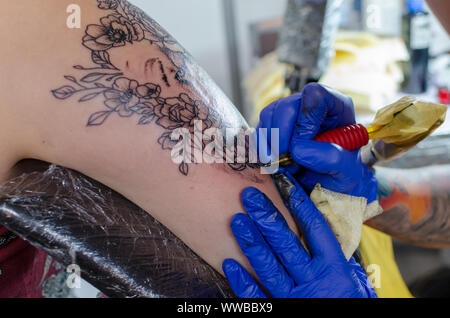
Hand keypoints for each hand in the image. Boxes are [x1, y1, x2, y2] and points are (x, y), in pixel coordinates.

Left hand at [222, 182, 376, 297]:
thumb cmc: (348, 301)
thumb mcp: (353, 277)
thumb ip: (336, 253)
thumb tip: (322, 222)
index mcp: (334, 266)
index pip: (315, 228)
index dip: (299, 204)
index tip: (284, 183)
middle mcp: (314, 280)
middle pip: (287, 243)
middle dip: (266, 216)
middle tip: (249, 196)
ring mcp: (295, 298)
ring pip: (269, 266)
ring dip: (251, 242)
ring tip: (236, 220)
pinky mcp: (280, 312)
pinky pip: (257, 298)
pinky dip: (242, 282)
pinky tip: (228, 264)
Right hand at [258, 83, 376, 202]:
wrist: (328, 190)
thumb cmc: (343, 177)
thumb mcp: (348, 172)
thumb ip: (332, 158)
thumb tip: (298, 149)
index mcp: (336, 107)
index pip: (315, 95)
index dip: (305, 119)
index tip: (302, 145)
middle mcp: (309, 107)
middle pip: (287, 105)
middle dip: (282, 134)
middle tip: (283, 158)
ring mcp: (289, 117)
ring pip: (269, 115)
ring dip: (270, 143)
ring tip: (282, 163)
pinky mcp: (272, 129)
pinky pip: (258, 129)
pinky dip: (261, 148)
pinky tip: (274, 162)